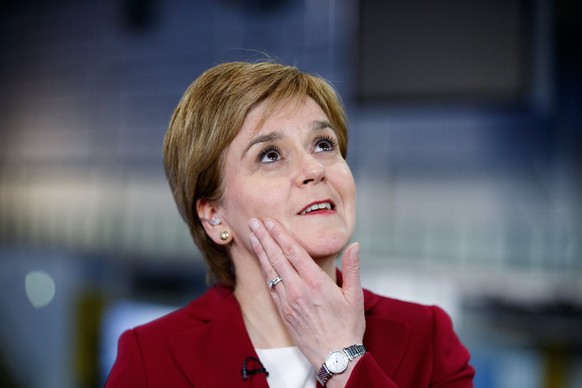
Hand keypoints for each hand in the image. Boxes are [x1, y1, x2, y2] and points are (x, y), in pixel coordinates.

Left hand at [248, 217, 365, 369]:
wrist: (335, 357)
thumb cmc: (347, 326)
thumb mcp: (355, 296)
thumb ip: (352, 268)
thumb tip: (355, 246)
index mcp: (316, 283)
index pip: (294, 253)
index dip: (280, 235)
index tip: (271, 222)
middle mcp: (298, 290)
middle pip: (277, 258)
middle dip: (265, 238)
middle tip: (254, 222)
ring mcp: (288, 301)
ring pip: (270, 271)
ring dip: (261, 252)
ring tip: (252, 236)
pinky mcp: (283, 311)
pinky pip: (271, 287)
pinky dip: (264, 271)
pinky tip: (261, 262)